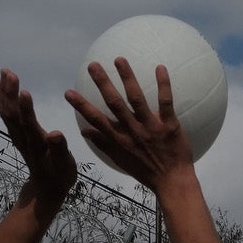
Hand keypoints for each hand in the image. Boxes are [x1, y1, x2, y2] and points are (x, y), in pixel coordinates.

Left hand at [0, 69, 75, 209]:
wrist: (46, 188)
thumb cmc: (60, 176)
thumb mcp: (65, 166)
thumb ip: (60, 150)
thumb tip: (56, 134)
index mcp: (37, 145)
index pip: (28, 125)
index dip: (25, 109)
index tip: (24, 91)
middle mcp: (23, 138)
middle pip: (12, 115)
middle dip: (10, 93)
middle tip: (9, 73)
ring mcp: (18, 136)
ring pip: (7, 113)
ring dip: (4, 93)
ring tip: (4, 73)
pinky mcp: (16, 134)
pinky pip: (6, 115)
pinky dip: (3, 99)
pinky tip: (1, 86)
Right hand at [64, 57, 195, 190]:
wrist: (173, 183)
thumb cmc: (146, 172)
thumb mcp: (120, 161)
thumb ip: (103, 144)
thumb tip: (85, 132)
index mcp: (119, 140)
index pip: (96, 120)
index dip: (81, 106)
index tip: (69, 92)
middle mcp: (132, 131)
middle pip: (114, 103)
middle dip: (103, 83)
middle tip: (93, 65)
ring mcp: (151, 128)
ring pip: (137, 99)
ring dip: (127, 78)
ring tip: (119, 59)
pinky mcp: (169, 126)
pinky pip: (166, 102)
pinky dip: (163, 84)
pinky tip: (160, 67)